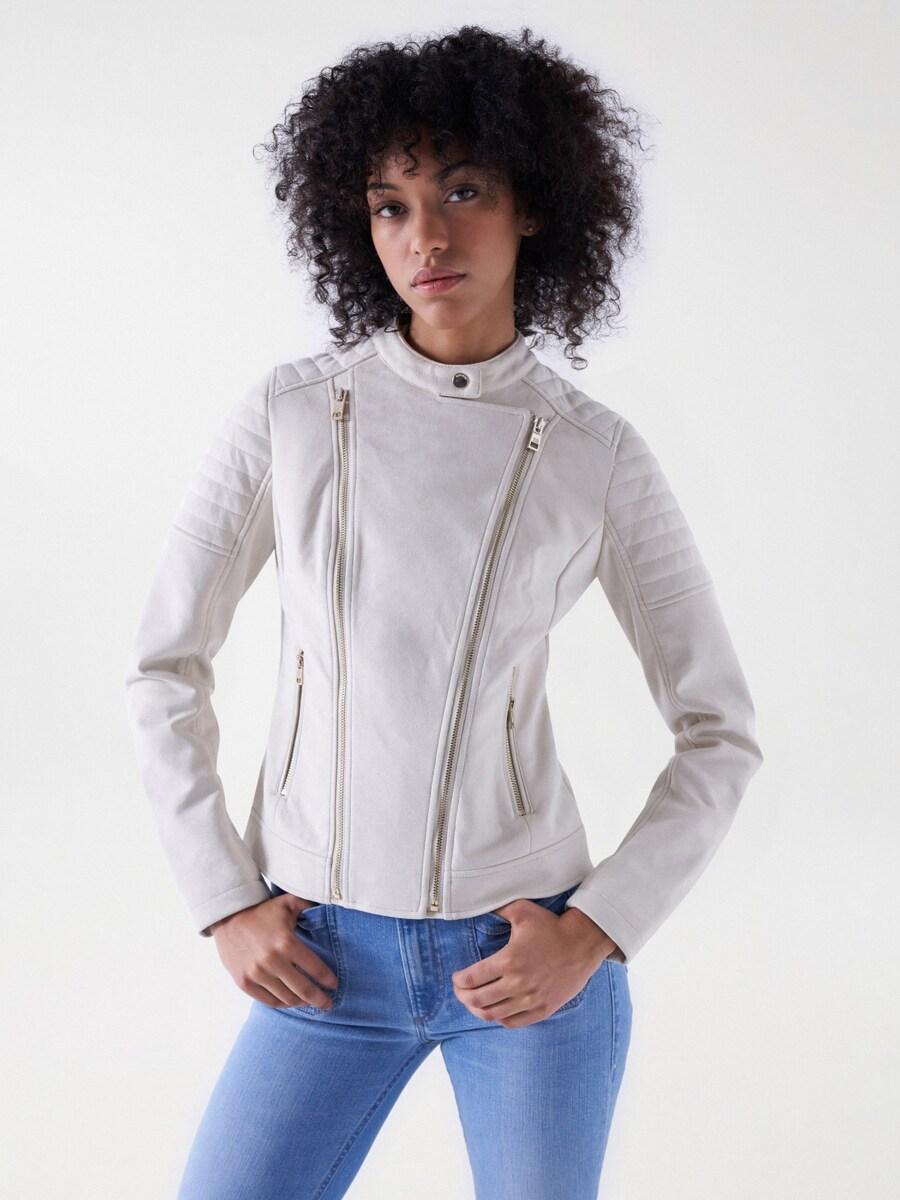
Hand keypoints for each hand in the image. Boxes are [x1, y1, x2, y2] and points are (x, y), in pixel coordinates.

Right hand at [208, 893, 338, 1009]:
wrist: (227, 917)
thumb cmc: (261, 910)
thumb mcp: (287, 902)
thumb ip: (308, 906)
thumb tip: (329, 907)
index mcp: (287, 943)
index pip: (315, 968)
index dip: (327, 979)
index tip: (334, 985)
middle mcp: (272, 962)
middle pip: (303, 990)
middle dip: (320, 999)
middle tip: (328, 1004)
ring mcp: (257, 974)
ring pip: (286, 998)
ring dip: (301, 1003)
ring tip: (309, 1002)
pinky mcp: (244, 982)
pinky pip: (268, 1001)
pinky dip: (281, 1004)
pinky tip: (290, 1002)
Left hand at [451, 899, 613, 1027]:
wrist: (582, 943)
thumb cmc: (551, 926)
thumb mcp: (522, 910)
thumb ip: (498, 908)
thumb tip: (479, 901)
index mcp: (509, 960)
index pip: (472, 978)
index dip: (459, 981)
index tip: (456, 978)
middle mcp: (518, 983)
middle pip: (478, 999)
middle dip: (463, 996)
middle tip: (460, 991)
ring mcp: (531, 999)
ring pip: (493, 1014)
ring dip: (477, 1010)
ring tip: (473, 1002)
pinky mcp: (543, 1009)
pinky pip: (514, 1022)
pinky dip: (499, 1019)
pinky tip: (495, 1011)